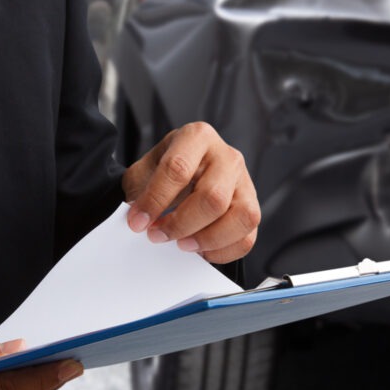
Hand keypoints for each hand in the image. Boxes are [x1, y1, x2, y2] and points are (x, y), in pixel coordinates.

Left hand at [122, 122, 259, 263]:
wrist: (183, 173)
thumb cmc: (166, 171)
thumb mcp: (145, 171)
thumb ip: (139, 193)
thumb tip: (140, 222)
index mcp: (197, 137)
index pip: (178, 168)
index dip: (155, 200)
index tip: (138, 222)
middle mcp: (227, 157)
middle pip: (213, 197)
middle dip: (181, 224)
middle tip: (157, 235)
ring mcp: (245, 183)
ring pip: (240, 217)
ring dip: (207, 239)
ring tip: (183, 244)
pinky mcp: (252, 208)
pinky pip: (247, 237)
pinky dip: (223, 251)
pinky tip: (201, 250)